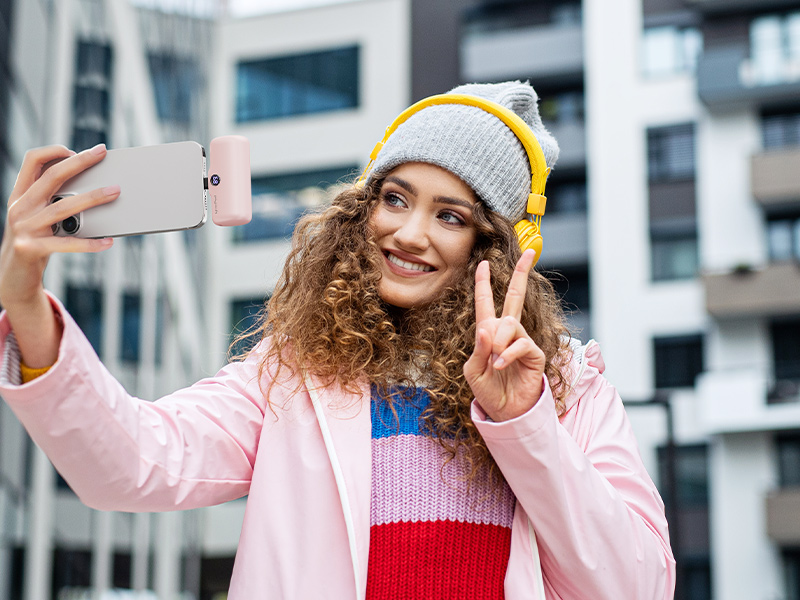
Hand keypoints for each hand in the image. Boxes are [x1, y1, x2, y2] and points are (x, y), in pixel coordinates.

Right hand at [0, 144, 117, 366]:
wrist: (12, 278)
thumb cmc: (33, 244)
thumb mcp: (37, 218)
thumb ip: (53, 202)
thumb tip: (91, 188)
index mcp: (20, 196)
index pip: (32, 162)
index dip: (54, 151)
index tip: (77, 150)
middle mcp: (20, 208)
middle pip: (51, 177)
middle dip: (79, 162)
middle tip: (101, 153)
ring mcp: (23, 228)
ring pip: (62, 207)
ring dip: (92, 197)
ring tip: (115, 191)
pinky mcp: (31, 249)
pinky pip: (66, 243)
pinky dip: (90, 243)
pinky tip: (108, 241)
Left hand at [463, 249, 545, 421]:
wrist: (506, 413)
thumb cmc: (489, 392)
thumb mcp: (473, 371)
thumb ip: (479, 350)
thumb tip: (488, 328)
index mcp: (489, 334)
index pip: (486, 304)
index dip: (484, 284)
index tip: (483, 264)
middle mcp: (507, 333)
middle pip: (515, 297)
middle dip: (521, 274)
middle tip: (529, 252)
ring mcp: (522, 342)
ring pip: (510, 324)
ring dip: (499, 341)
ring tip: (495, 361)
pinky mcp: (534, 354)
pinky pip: (520, 344)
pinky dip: (508, 354)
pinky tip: (501, 366)